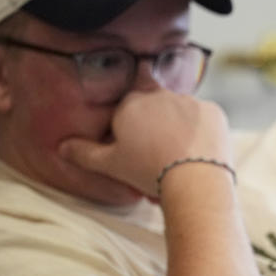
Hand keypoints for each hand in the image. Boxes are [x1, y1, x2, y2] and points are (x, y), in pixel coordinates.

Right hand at [59, 90, 231, 195]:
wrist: (195, 181)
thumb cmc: (149, 172)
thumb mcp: (111, 165)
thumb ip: (84, 153)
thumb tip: (62, 147)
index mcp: (131, 103)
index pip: (126, 114)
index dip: (129, 137)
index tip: (135, 157)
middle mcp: (160, 94)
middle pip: (154, 113)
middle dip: (154, 134)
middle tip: (157, 165)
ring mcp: (189, 101)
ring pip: (180, 116)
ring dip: (178, 134)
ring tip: (179, 164)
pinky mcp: (213, 111)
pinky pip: (204, 122)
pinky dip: (201, 136)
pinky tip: (199, 156)